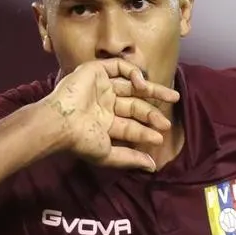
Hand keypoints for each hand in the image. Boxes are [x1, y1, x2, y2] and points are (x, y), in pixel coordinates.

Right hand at [43, 59, 179, 170]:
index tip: (160, 138)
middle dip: (152, 113)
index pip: (130, 126)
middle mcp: (103, 104)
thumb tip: (152, 167)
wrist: (62, 122)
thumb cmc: (81, 140)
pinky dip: (134, 73)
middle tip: (168, 121)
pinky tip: (142, 85)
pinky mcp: (96, 71)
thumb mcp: (108, 154)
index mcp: (104, 123)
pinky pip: (119, 67)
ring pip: (132, 86)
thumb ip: (130, 159)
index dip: (145, 132)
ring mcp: (100, 87)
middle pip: (134, 105)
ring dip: (152, 91)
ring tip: (173, 97)